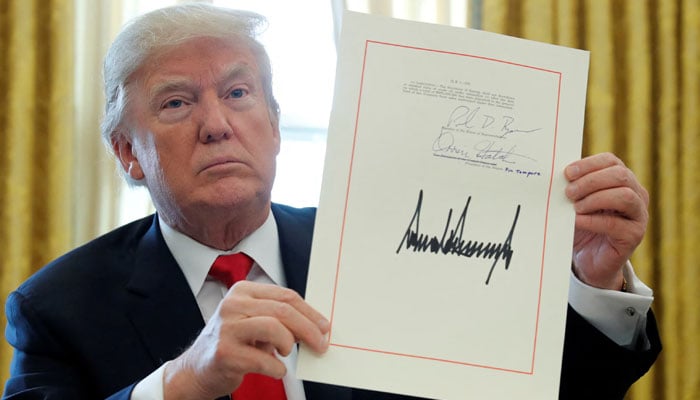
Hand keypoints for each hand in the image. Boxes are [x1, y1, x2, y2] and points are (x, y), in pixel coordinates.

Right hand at [163, 282, 329, 399]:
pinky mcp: (225, 353)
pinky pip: (264, 359)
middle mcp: (233, 305)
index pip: (285, 296)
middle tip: (320, 343)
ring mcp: (227, 328)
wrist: (197, 369)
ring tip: (286, 352)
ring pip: (275, 328)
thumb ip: (278, 317)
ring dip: (289, 344)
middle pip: (283, 311)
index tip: (324, 326)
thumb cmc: (231, 343)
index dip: (309, 312)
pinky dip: (277, 367)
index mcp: (242, 292)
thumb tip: (314, 325)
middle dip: (308, 328)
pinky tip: (275, 369)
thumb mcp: (253, 321)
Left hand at [565, 153, 648, 289]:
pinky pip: (616, 224)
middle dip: (591, 181)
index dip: (589, 164)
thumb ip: (573, 188)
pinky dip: (593, 220)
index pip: (612, 161)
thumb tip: (557, 176)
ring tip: (575, 207)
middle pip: (620, 175)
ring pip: (624, 196)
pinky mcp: (635, 235)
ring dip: (595, 199)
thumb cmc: (582, 225)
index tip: (567, 173)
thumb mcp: (576, 202)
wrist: (588, 259)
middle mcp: (636, 194)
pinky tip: (577, 221)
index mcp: (622, 180)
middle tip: (568, 192)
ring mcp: (639, 215)